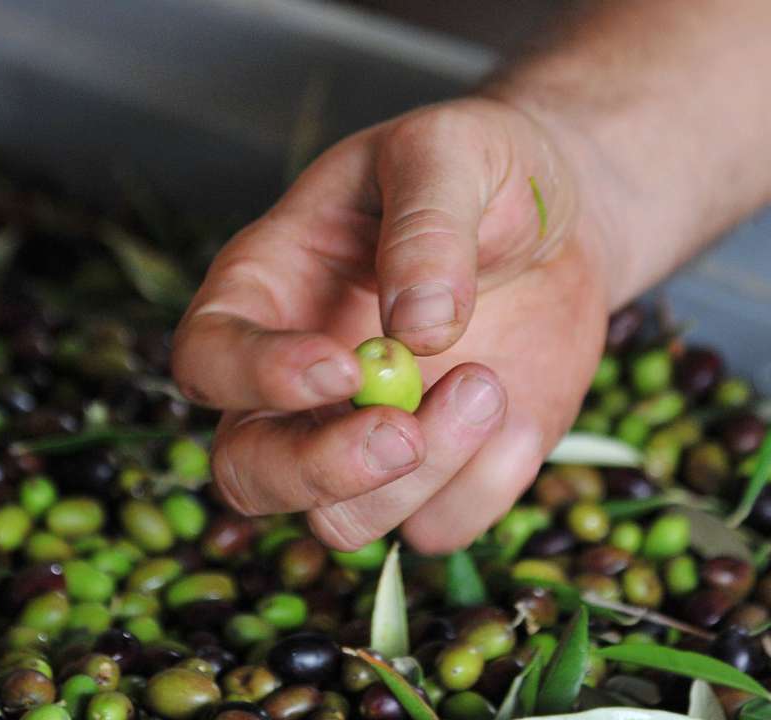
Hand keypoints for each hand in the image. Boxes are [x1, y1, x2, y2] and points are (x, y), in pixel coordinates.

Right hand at [172, 96, 617, 552]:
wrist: (561, 220)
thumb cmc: (481, 170)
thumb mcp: (450, 152)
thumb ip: (426, 226)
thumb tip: (414, 327)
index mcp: (269, 291)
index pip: (209, 359)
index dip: (255, 379)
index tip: (343, 367)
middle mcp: (300, 386)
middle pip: (249, 473)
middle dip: (320, 470)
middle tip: (403, 432)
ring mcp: (365, 438)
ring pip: (342, 522)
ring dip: (419, 478)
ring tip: (487, 384)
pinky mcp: (439, 476)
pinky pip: (440, 528)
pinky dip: (483, 487)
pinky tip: (516, 415)